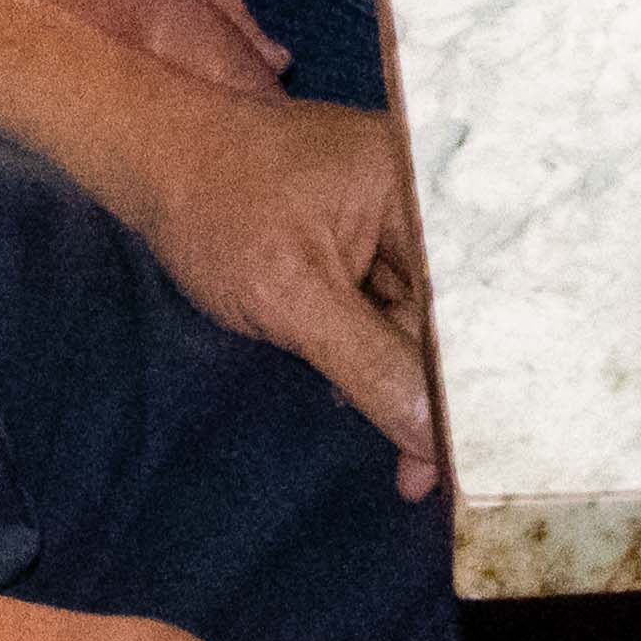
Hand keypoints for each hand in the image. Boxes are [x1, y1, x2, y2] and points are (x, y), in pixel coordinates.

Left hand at [68, 79, 445, 498]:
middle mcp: (432, 195)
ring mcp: (405, 219)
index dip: (478, 376)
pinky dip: (382, 360)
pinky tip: (371, 405)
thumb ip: (370, 364)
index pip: (472, 295)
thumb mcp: (292, 296)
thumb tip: (433, 434)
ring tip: (406, 464)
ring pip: (426, 321)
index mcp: (426, 184)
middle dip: (440, 393)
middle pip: (456, 311)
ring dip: (408, 386)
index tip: (474, 453)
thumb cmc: (219, 209)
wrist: (161, 163)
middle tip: (426, 477)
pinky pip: (398, 311)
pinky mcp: (378, 241)